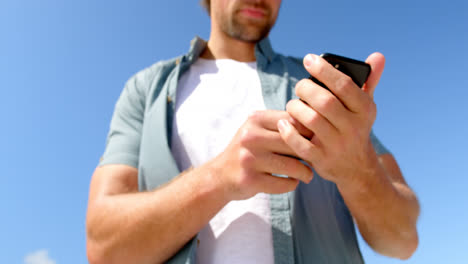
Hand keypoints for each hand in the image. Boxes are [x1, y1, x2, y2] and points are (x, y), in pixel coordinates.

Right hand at [212, 110, 313, 200]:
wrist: (219, 176)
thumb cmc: (247, 151)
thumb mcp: (257, 130)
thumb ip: (282, 125)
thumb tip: (319, 125)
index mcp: (255, 119)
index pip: (293, 121)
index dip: (309, 132)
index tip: (314, 142)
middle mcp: (251, 137)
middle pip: (295, 143)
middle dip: (310, 153)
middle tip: (315, 160)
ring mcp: (249, 159)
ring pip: (293, 166)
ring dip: (305, 172)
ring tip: (308, 174)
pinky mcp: (250, 180)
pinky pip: (284, 183)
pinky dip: (292, 184)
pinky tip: (292, 182)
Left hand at [277, 53, 384, 186]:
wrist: (356, 167)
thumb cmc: (355, 127)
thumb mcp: (365, 106)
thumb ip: (369, 80)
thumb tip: (378, 56)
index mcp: (365, 109)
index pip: (344, 85)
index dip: (324, 70)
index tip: (309, 59)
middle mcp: (353, 127)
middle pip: (324, 102)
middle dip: (306, 88)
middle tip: (300, 86)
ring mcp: (337, 145)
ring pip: (311, 120)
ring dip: (296, 108)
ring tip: (293, 104)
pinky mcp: (322, 160)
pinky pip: (301, 145)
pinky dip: (289, 133)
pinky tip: (283, 123)